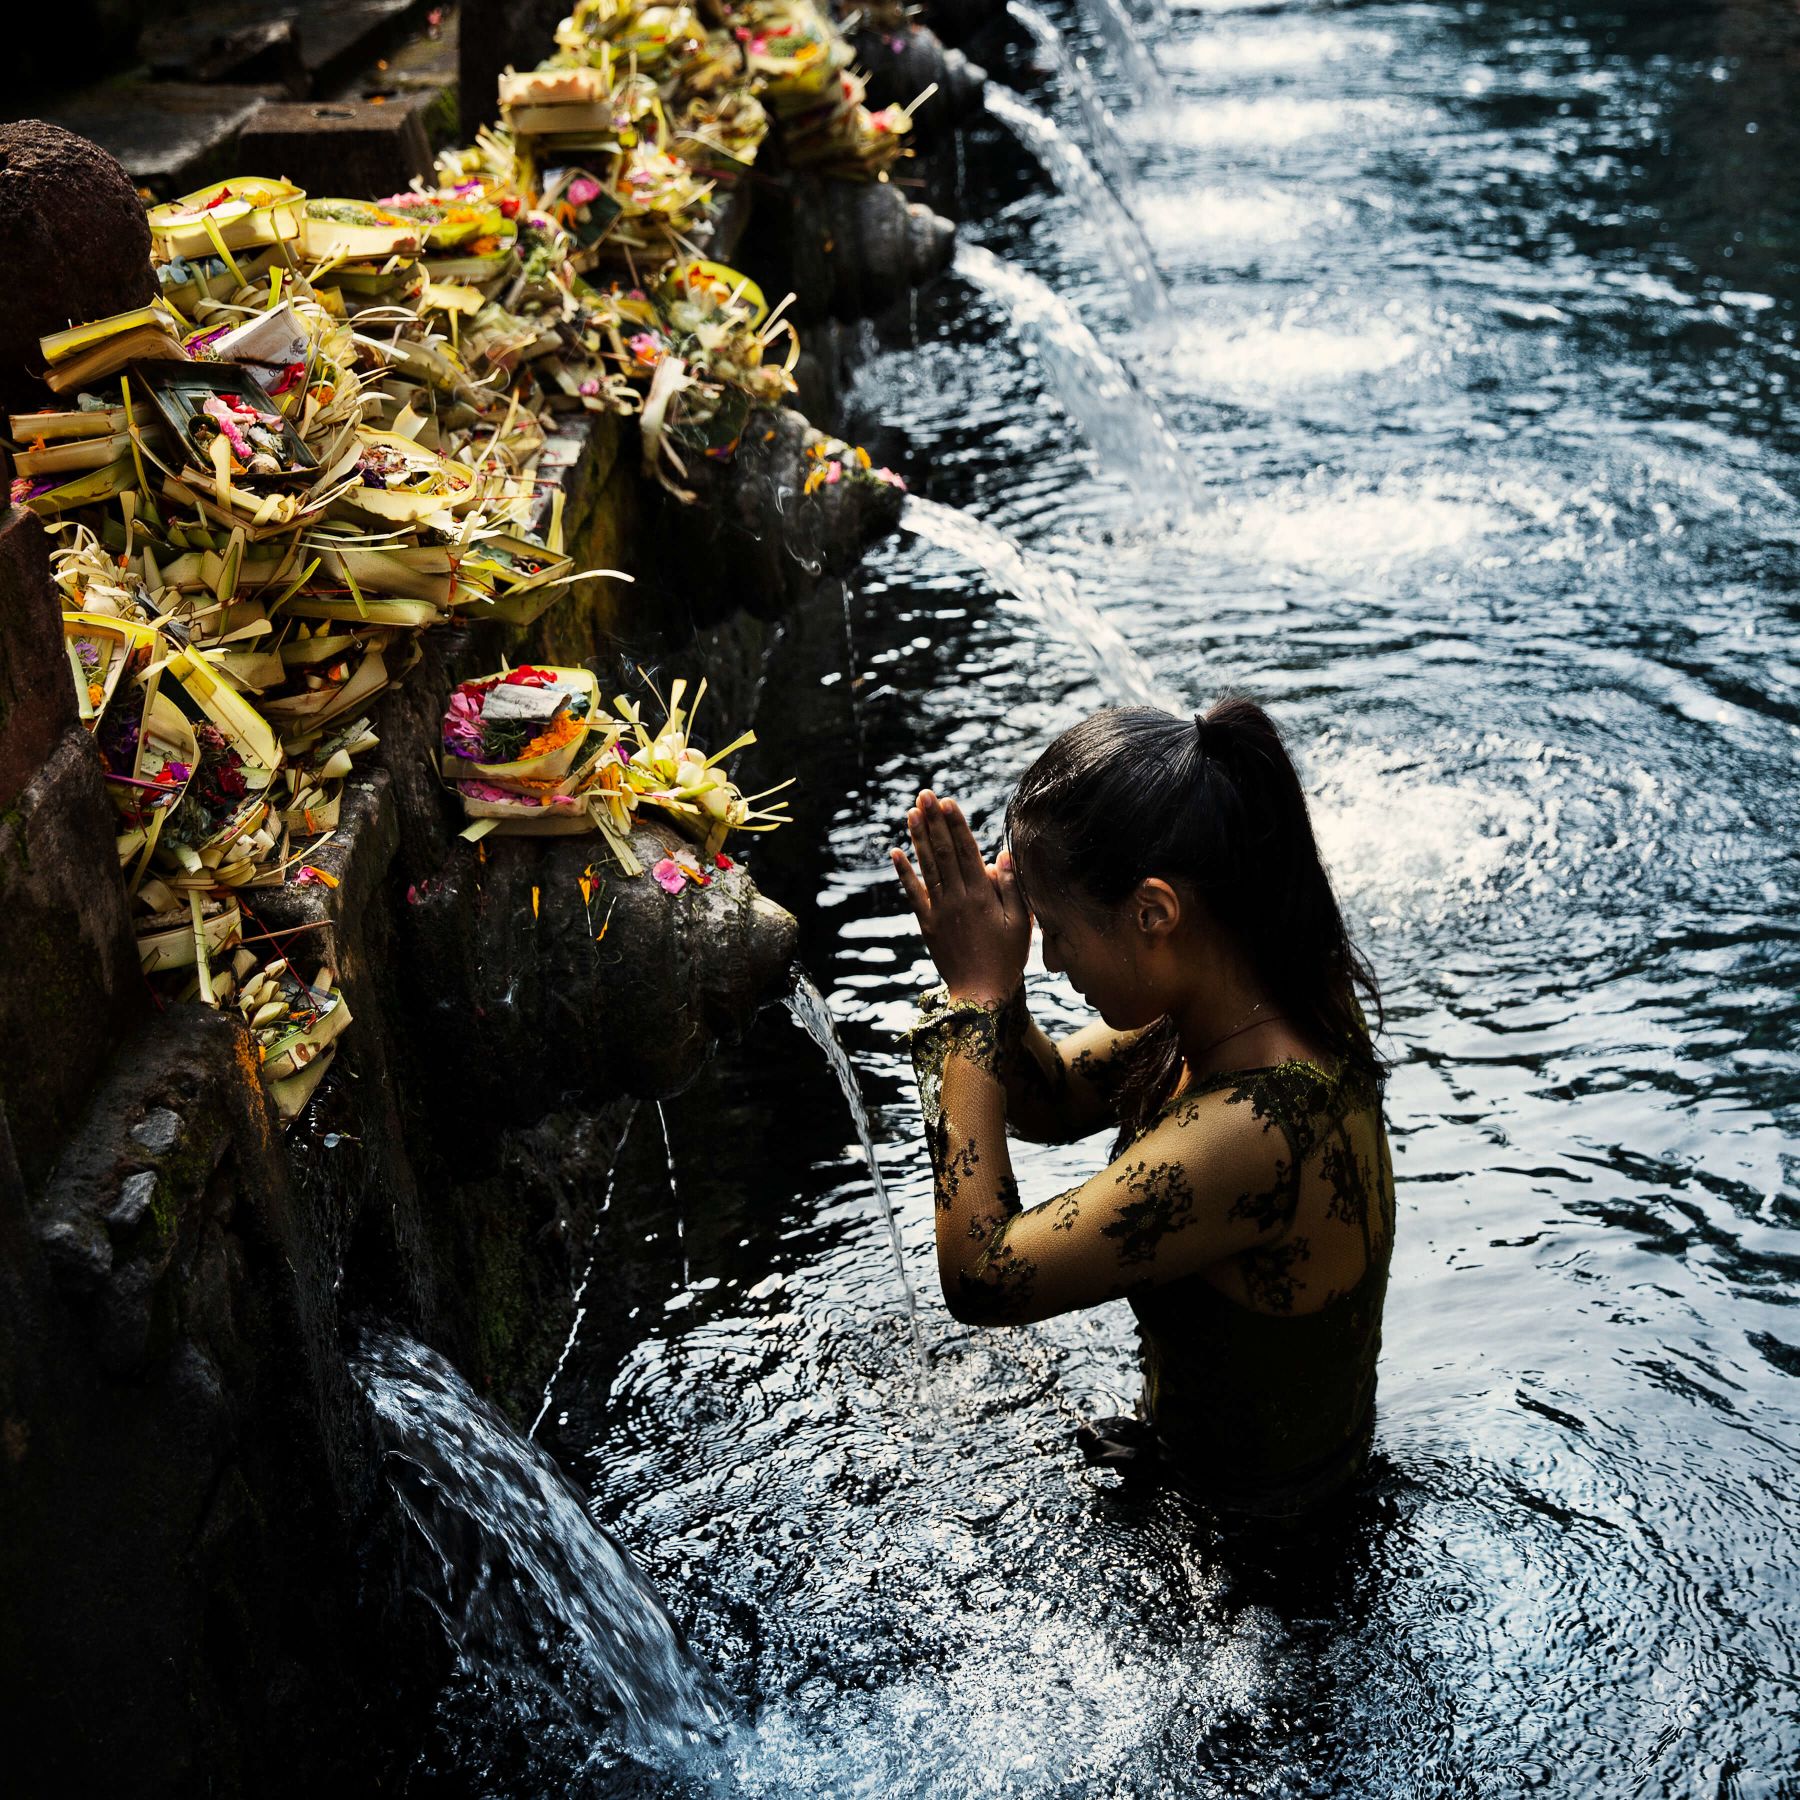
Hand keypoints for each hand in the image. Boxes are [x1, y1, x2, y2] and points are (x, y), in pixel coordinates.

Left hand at [890, 790, 1029, 1006]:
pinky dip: (904, 872)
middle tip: (925, 794)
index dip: (955, 824)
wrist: (980, 994)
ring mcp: (938, 911)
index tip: (947, 802)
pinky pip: (913, 893)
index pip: (966, 851)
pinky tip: (895, 852)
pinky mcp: (926, 924)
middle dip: (933, 821)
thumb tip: (1001, 854)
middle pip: (943, 852)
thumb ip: (1011, 887)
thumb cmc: (1007, 958)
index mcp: (981, 896)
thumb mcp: (1021, 923)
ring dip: (918, 838)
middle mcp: (957, 899)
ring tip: (911, 812)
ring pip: (927, 867)